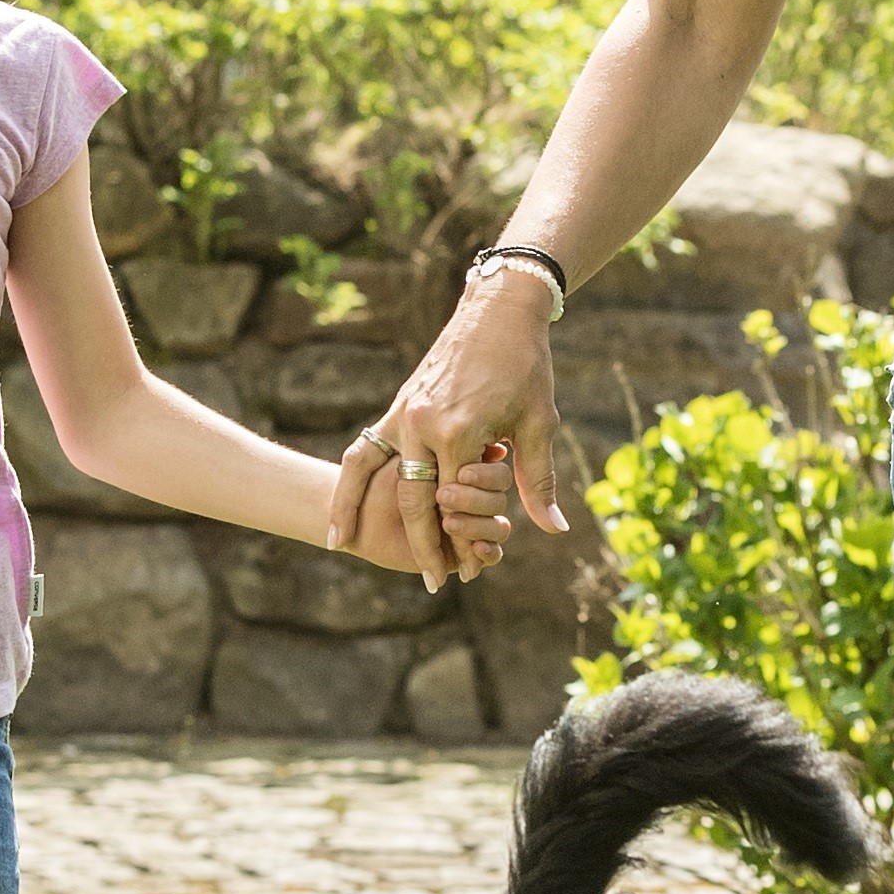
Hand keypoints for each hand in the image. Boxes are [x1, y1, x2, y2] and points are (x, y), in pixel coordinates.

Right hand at [335, 267, 570, 560]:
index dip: (463, 540)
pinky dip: (349, 479)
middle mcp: (423, 424)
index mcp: (459, 432)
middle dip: (422, 544)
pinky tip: (340, 501)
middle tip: (432, 584)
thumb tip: (552, 529)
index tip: (469, 572)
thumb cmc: (526, 366)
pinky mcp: (399, 404)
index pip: (455, 503)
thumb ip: (537, 480)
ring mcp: (405, 412)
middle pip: (413, 499)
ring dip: (356, 510)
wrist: (498, 310)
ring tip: (342, 544)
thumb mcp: (538, 424)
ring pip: (375, 473)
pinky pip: (366, 448)